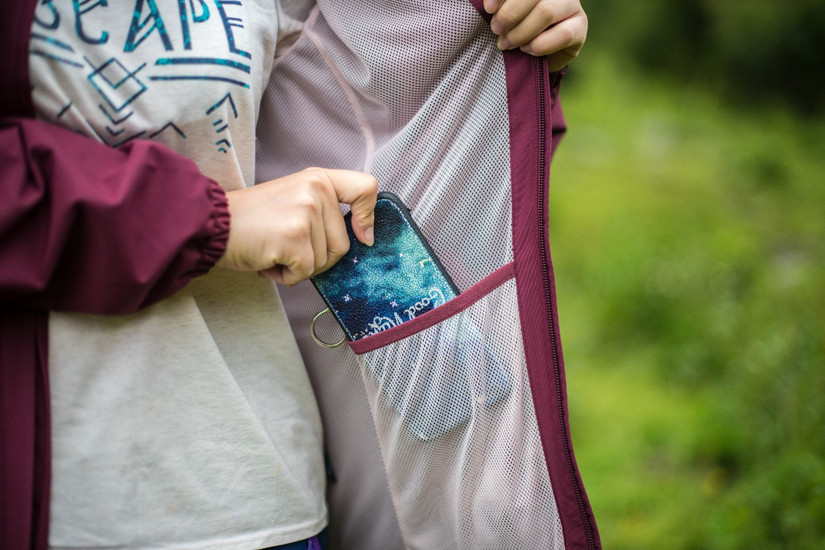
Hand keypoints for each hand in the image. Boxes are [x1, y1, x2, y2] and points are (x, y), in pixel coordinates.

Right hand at [217, 168, 377, 285]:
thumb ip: (324, 208)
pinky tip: (267, 260)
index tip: (362, 236)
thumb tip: (362, 236)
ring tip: (273, 249)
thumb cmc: (252, 219)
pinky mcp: (294, 237)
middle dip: (316, 257)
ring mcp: (306, 213)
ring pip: (324, 262)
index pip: (365, 188)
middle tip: (285, 245)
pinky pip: (305, 273)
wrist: (212, 223)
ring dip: (298, 267)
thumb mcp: (294, 197)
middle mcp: (316, 190)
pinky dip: (285, 276)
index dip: (368, 217)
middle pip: (343, 245)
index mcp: (318, 178)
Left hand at [485, 0, 587, 71]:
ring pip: (546, 12)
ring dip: (521, 32)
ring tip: (507, 43)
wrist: (534, 57)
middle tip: (496, 30)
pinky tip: (527, 49)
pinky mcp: (580, 26)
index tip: (488, 9)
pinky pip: (563, 34)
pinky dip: (540, 45)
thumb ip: (502, 6)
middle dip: (510, 14)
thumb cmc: (514, 28)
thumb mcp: (505, 13)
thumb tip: (490, 5)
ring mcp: (572, 4)